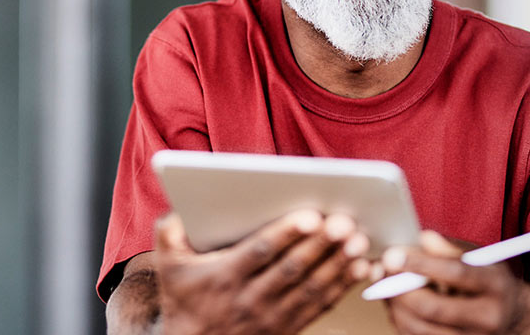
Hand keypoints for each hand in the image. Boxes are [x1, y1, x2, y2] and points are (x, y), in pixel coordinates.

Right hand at [153, 209, 371, 334]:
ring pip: (311, 288)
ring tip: (359, 242)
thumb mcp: (169, 265)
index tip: (310, 216)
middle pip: (292, 269)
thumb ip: (170, 232)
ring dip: (337, 264)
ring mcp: (271, 317)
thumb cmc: (184, 298)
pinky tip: (360, 268)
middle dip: (321, 245)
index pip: (260, 252)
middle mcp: (249, 299)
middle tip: (345, 223)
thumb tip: (181, 207)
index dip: (286, 233)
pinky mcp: (288, 328)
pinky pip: (319, 307)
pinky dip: (342, 287)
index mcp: (224, 277)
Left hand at [381, 231, 524, 334]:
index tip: (393, 254)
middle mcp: (488, 318)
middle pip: (434, 308)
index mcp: (497, 287)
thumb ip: (451, 248)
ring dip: (395, 307)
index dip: (421, 264)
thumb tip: (422, 238)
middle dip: (400, 290)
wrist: (512, 318)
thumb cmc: (491, 282)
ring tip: (385, 286)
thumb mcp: (482, 258)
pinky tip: (397, 305)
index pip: (457, 274)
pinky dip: (401, 322)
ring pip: (421, 330)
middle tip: (381, 273)